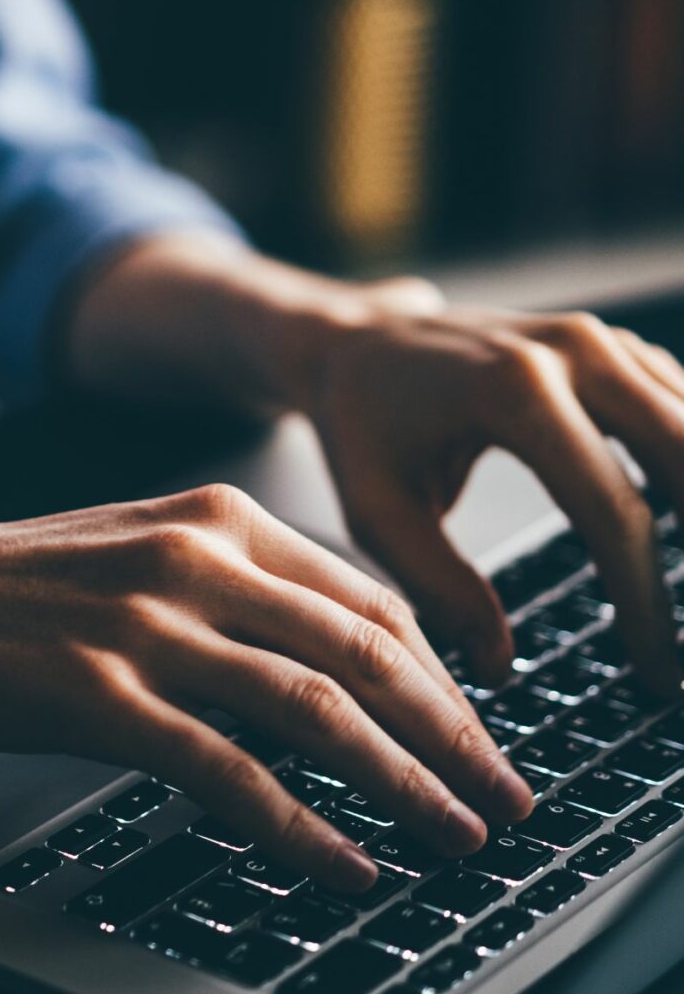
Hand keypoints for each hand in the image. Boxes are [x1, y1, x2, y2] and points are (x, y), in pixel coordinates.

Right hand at [0, 485, 532, 888]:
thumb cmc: (4, 585)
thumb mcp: (135, 551)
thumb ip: (230, 589)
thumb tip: (319, 658)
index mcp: (213, 515)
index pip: (365, 595)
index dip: (434, 669)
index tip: (466, 725)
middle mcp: (195, 557)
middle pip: (363, 650)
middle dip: (449, 731)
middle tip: (498, 791)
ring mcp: (149, 625)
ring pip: (316, 709)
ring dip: (401, 782)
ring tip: (454, 835)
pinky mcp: (100, 695)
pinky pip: (230, 771)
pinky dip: (300, 826)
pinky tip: (342, 865)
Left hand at [66, 234, 682, 693]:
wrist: (358, 345)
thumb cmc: (360, 427)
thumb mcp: (377, 511)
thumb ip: (438, 586)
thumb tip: (499, 664)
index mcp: (512, 390)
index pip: (611, 511)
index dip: (645, 601)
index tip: (659, 674)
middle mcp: (573, 350)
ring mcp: (599, 339)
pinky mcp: (610, 347)